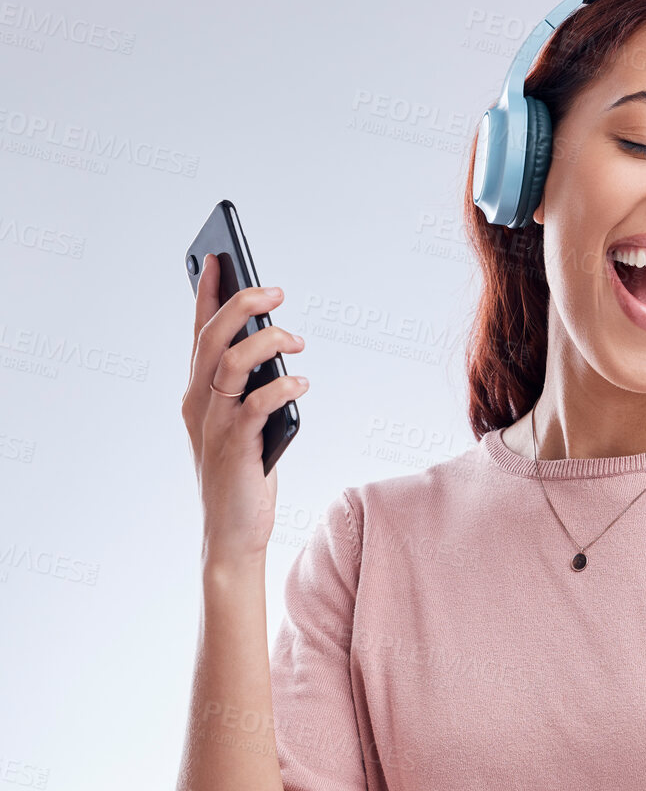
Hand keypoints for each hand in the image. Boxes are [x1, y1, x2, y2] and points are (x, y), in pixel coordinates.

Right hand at [181, 253, 309, 567]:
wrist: (233, 532)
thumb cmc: (243, 475)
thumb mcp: (244, 423)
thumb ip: (250, 389)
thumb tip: (275, 351)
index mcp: (199, 392)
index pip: (199, 332)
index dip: (208, 293)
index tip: (221, 258)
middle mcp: (200, 402)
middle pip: (213, 336)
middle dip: (242, 304)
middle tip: (274, 290)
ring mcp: (215, 423)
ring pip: (231, 362)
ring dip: (266, 341)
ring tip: (295, 340)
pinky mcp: (236, 446)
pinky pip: (256, 403)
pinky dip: (281, 386)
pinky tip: (301, 382)